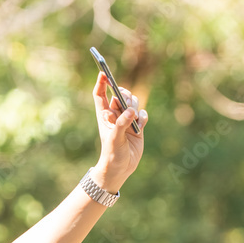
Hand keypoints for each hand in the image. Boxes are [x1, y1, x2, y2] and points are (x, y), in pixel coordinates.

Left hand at [91, 72, 148, 192]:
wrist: (121, 168)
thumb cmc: (112, 154)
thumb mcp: (114, 139)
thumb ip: (121, 123)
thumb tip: (131, 111)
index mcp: (104, 115)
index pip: (100, 95)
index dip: (101, 83)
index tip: (103, 73)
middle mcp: (115, 115)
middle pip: (120, 95)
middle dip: (125, 96)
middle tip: (126, 103)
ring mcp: (127, 119)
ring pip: (133, 102)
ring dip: (135, 106)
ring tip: (134, 118)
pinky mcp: (138, 126)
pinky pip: (143, 114)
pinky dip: (143, 118)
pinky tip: (139, 127)